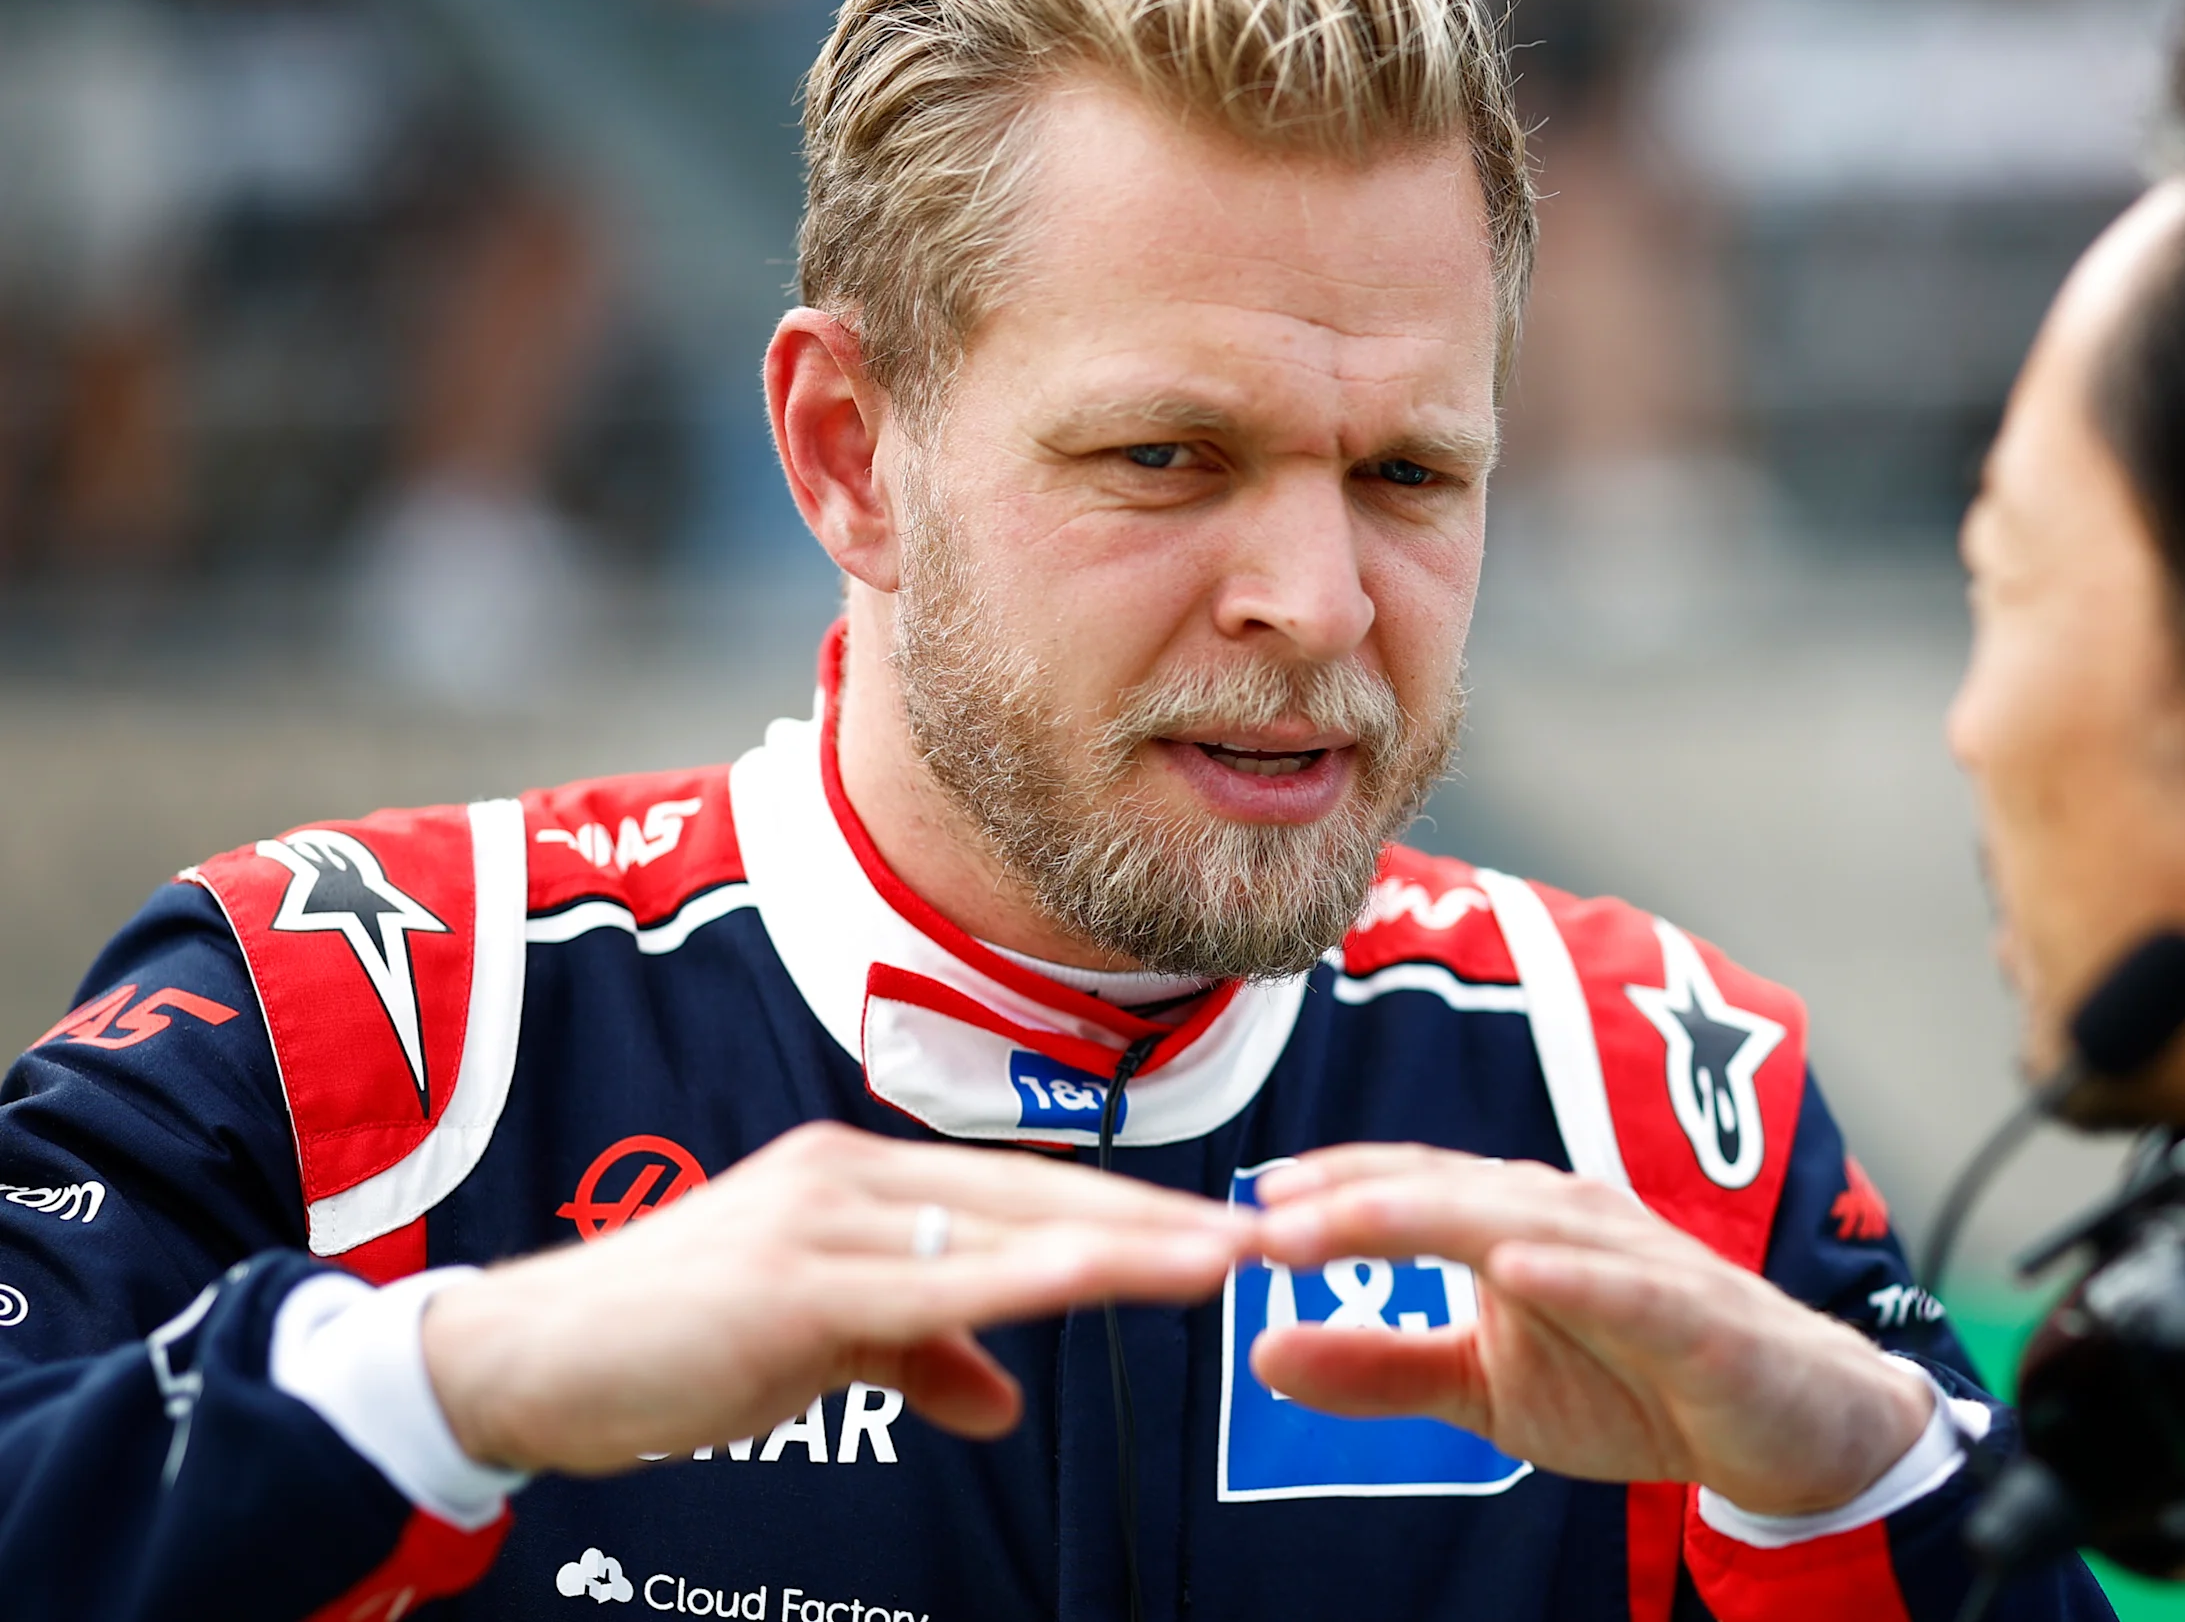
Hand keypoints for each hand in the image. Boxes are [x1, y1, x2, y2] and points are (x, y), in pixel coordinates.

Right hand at [420, 1121, 1250, 1473]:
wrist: (523, 1362)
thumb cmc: (666, 1348)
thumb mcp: (815, 1348)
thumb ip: (915, 1358)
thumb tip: (1000, 1403)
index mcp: (862, 1181)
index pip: (1023, 1192)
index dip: (1127, 1211)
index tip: (1218, 1229)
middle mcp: (851, 1177)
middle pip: (1036, 1196)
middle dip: (1156, 1218)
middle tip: (1265, 1235)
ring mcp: (822, 1221)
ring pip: (1003, 1229)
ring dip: (1124, 1242)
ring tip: (1221, 1255)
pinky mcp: (794, 1286)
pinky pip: (934, 1282)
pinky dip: (1026, 1276)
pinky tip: (1100, 1275)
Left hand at [1247, 1146, 1933, 1516]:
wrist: (1791, 1427)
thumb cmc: (1637, 1385)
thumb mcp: (1489, 1392)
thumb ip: (1384, 1367)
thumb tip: (1260, 1352)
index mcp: (1518, 1222)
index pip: (1411, 1189)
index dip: (1330, 1194)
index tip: (1242, 1214)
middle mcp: (1572, 1218)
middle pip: (1452, 1194)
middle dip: (1357, 1200)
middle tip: (1267, 1220)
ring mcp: (1638, 1261)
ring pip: (1525, 1223)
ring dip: (1435, 1219)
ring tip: (1350, 1224)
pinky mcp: (1697, 1317)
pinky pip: (1630, 1290)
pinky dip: (1575, 1273)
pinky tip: (1516, 1268)